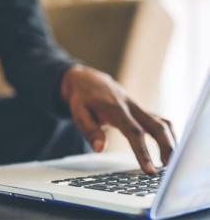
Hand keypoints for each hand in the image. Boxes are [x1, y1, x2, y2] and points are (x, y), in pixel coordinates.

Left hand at [61, 65, 175, 173]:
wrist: (87, 80)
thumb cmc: (82, 98)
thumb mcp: (78, 113)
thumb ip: (90, 130)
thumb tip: (99, 149)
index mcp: (116, 108)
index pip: (133, 132)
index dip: (143, 152)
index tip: (150, 170)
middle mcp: (131, 107)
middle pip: (156, 126)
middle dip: (167, 147)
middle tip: (170, 168)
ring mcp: (138, 108)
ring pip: (162, 123)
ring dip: (170, 142)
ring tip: (171, 163)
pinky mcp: (141, 110)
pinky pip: (159, 121)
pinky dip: (167, 135)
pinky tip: (169, 149)